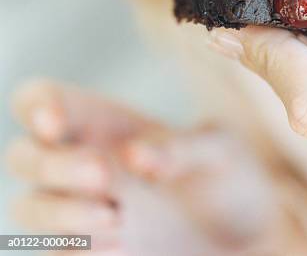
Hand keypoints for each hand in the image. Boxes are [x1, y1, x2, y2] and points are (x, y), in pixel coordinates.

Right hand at [4, 79, 282, 255]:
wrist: (249, 233)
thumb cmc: (229, 176)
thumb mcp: (219, 149)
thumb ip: (181, 147)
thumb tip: (134, 156)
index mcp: (105, 121)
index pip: (42, 100)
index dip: (36, 105)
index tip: (55, 123)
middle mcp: (84, 161)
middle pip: (23, 155)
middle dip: (53, 163)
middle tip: (102, 175)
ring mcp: (84, 209)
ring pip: (30, 206)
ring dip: (61, 212)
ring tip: (118, 218)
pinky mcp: (94, 250)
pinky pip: (57, 252)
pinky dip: (76, 248)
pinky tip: (122, 244)